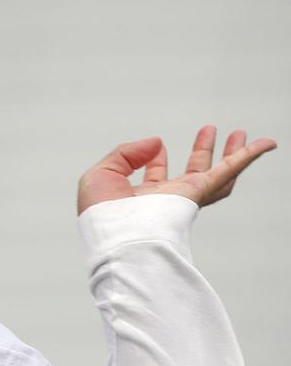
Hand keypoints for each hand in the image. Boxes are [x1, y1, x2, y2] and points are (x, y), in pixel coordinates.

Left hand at [77, 125, 276, 215]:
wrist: (113, 234)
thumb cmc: (100, 214)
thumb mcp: (101, 174)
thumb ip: (127, 153)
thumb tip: (157, 143)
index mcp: (140, 199)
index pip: (155, 176)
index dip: (153, 158)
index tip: (155, 147)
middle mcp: (165, 200)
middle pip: (192, 173)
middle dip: (202, 151)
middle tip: (210, 131)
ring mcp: (183, 199)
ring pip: (217, 175)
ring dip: (230, 154)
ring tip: (238, 134)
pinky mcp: (196, 195)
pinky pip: (228, 172)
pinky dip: (248, 157)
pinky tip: (265, 144)